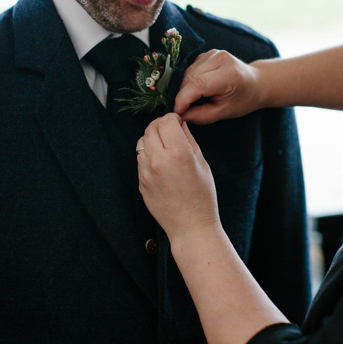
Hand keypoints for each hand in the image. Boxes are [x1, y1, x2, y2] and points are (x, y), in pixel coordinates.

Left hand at [136, 114, 220, 243]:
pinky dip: (148, 154)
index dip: (172, 118)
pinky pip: (140, 159)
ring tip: (164, 146)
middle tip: (170, 130)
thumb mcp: (202, 164)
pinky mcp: (140, 181)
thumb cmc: (202, 196)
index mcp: (178, 153)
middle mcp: (158, 160)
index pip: (166, 121)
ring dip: (151, 138)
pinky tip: (160, 162)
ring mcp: (146, 171)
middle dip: (160, 125)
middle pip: (151, 128)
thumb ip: (188, 140)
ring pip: (142, 142)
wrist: (190, 226)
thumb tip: (180, 124)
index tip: (177, 121)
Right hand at [174, 50, 263, 123]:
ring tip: (194, 99)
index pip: (198, 84)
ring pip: (187, 73)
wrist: (256, 83)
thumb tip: (179, 116)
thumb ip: (201, 115)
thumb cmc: (243, 100)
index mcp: (229, 74)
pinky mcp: (207, 53)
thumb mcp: (224, 112)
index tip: (176, 112)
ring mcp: (213, 53)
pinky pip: (190, 69)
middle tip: (184, 109)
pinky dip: (189, 81)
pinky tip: (198, 88)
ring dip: (185, 88)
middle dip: (183, 95)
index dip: (183, 99)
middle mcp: (220, 59)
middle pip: (189, 78)